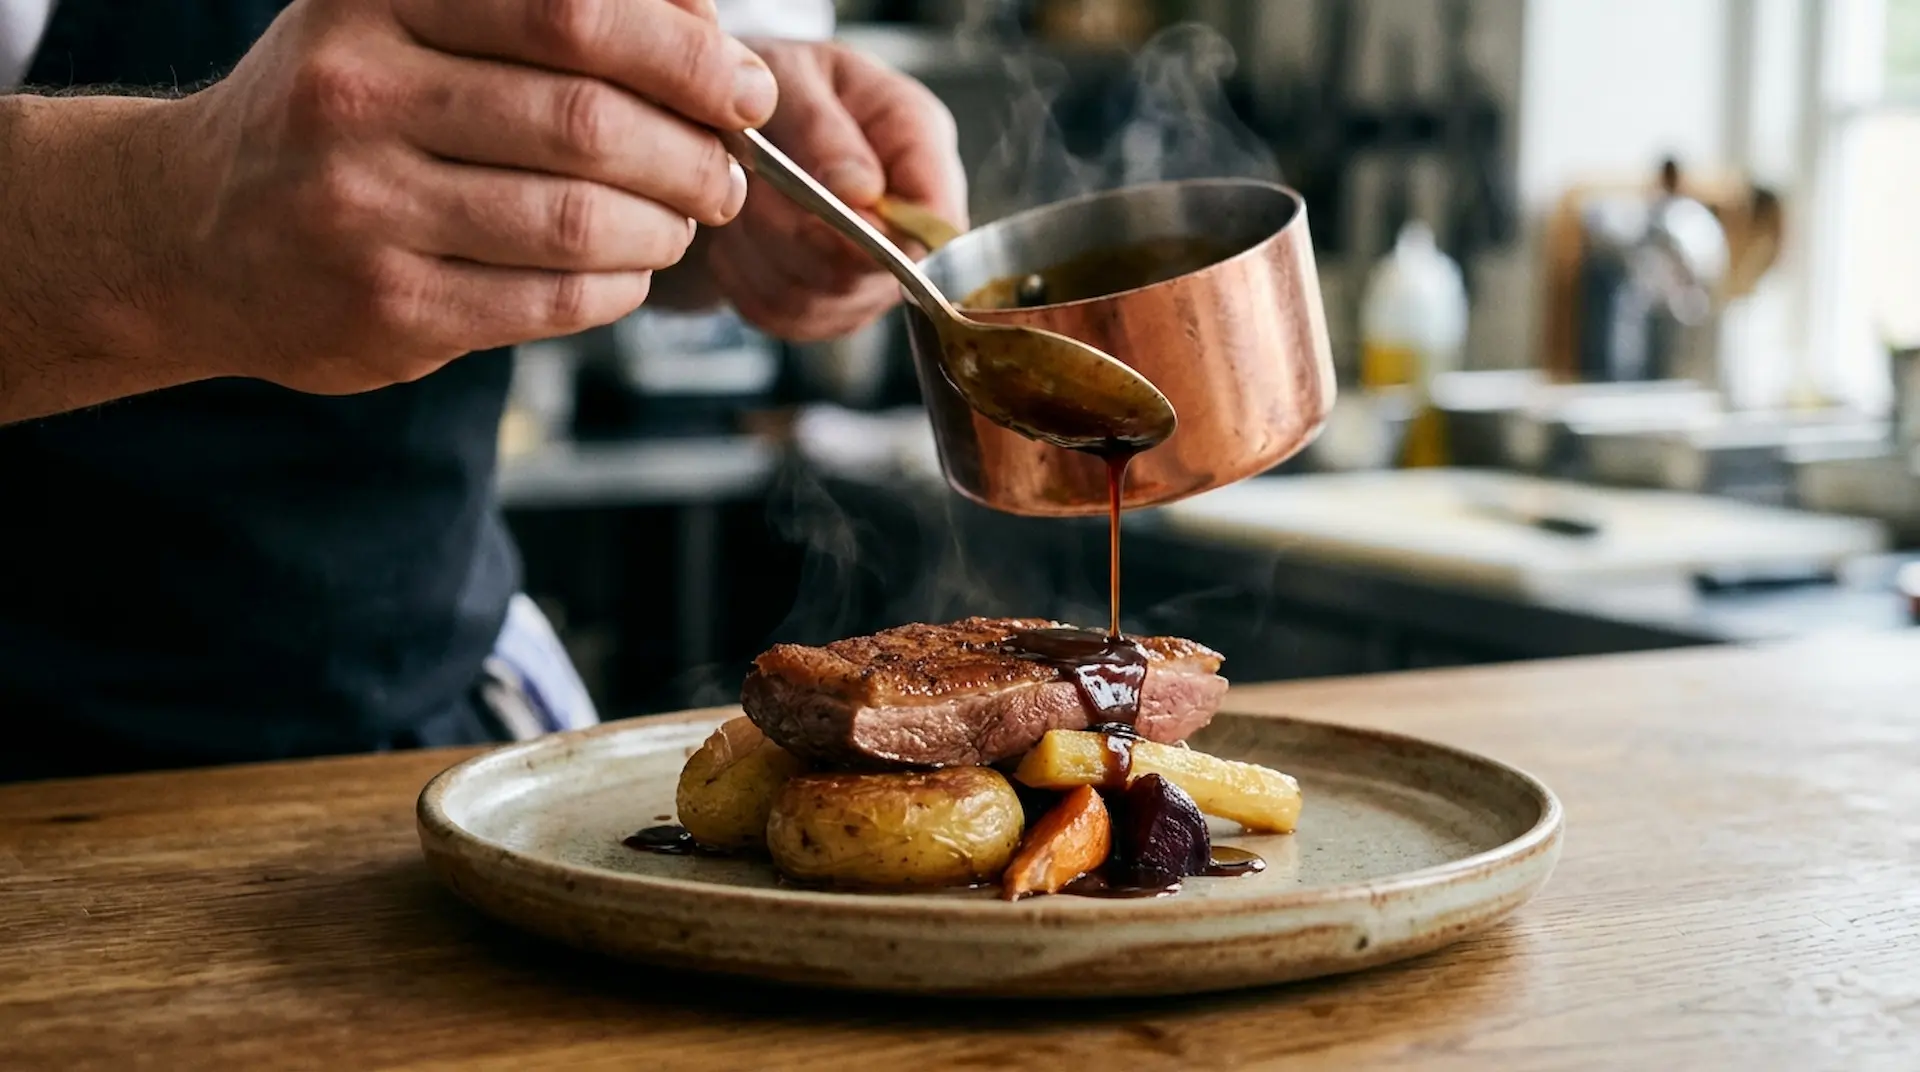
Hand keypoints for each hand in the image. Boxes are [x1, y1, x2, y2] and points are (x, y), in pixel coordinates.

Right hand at [157, 0, 775, 393]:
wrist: (191, 232)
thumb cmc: (338, 117)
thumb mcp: (406, 22)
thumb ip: (539, 17)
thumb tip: (703, 33)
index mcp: (377, 0)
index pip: (573, 10)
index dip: (686, 52)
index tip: (743, 87)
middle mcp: (358, 92)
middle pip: (589, 121)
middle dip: (694, 153)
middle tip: (727, 172)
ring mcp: (364, 207)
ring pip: (580, 221)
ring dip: (666, 227)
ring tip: (683, 220)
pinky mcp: (388, 307)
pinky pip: (553, 299)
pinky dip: (621, 288)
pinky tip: (627, 272)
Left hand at [701, 40, 967, 341]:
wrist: (726, 120)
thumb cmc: (766, 88)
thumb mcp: (786, 78)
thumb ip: (822, 130)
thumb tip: (860, 191)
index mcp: (917, 136)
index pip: (937, 220)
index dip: (880, 236)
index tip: (817, 213)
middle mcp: (908, 211)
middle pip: (871, 272)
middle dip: (795, 236)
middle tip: (751, 190)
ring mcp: (874, 266)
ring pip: (819, 300)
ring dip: (760, 256)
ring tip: (739, 204)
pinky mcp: (830, 303)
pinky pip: (784, 316)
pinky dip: (745, 279)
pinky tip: (739, 235)